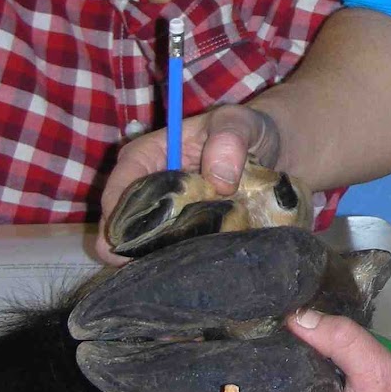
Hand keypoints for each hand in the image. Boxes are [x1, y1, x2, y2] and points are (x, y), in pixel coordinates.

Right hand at [98, 105, 280, 261]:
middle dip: (136, 248)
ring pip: (147, 243)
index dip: (118, 220)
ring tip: (182, 268)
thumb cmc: (246, 128)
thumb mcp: (238, 122)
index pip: (119, 190)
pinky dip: (184, 258)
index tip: (128, 246)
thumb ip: (229, 141)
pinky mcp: (185, 227)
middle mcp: (147, 187)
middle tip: (162, 265)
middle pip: (125, 225)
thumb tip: (220, 182)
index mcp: (145, 156)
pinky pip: (176, 249)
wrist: (272, 145)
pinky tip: (199, 266)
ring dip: (161, 257)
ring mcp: (166, 211)